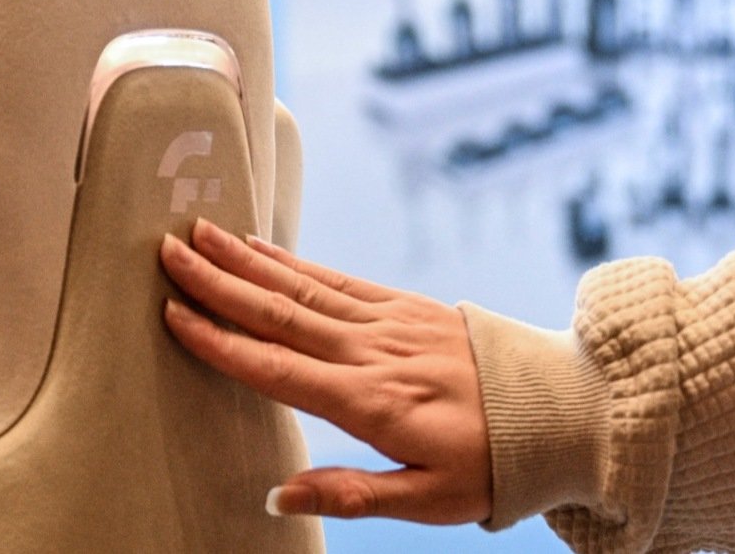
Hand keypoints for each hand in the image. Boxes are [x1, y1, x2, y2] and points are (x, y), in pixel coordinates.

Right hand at [160, 218, 490, 524]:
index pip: (278, 368)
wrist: (565, 412)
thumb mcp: (431, 501)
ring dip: (247, 259)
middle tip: (168, 251)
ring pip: (304, 286)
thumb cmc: (494, 465)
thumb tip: (279, 495)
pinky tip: (262, 247)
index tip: (174, 315)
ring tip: (200, 234)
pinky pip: (339, 279)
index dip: (221, 342)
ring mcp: (390, 323)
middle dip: (220, 282)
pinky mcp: (406, 307)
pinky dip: (294, 261)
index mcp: (372, 403)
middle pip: (280, 312)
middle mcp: (374, 353)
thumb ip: (353, 494)